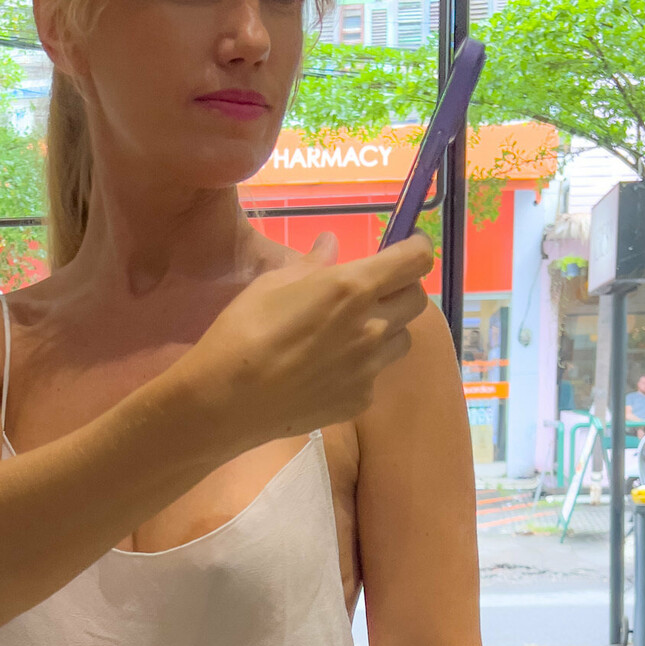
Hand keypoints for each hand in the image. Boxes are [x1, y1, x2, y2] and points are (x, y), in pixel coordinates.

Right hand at [193, 230, 435, 451]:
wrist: (227, 401)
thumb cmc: (243, 330)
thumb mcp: (273, 283)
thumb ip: (313, 264)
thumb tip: (331, 245)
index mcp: (353, 288)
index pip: (415, 260)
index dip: (418, 248)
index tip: (408, 247)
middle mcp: (372, 327)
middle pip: (417, 299)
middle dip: (403, 288)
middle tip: (376, 290)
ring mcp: (370, 368)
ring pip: (402, 339)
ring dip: (389, 328)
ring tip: (355, 331)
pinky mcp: (360, 399)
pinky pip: (376, 374)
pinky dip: (364, 366)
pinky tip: (330, 369)